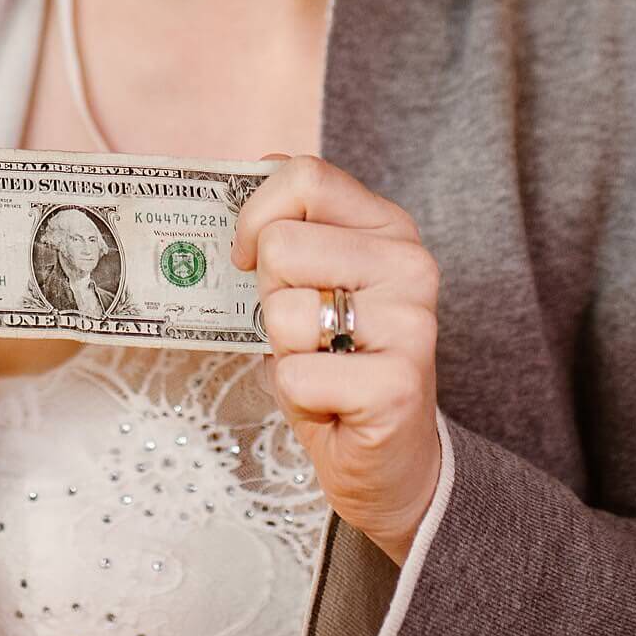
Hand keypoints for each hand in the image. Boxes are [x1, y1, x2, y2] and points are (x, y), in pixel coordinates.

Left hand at [232, 154, 442, 564]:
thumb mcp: (314, 282)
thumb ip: (287, 229)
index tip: (246, 255)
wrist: (392, 460)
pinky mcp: (396, 384)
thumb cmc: (337, 362)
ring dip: (282, 350)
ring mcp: (410, 323)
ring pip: (282, 310)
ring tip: (320, 367)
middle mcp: (410, 264)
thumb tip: (225, 185)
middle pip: (280, 244)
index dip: (255, 212)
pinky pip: (294, 374)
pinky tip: (331, 403)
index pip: (305, 175)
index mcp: (389, 226)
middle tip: (303, 330)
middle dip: (267, 295)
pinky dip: (295, 396)